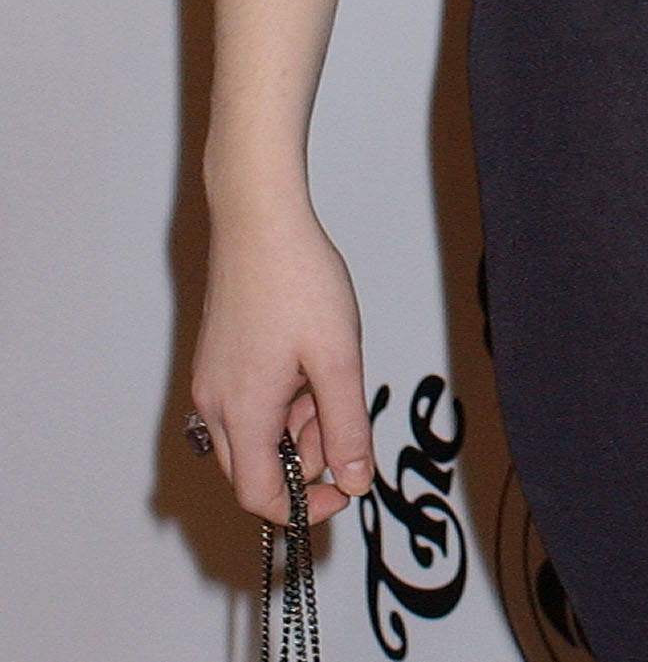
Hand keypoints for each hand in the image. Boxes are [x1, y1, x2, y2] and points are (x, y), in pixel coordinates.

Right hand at [191, 200, 374, 524]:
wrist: (259, 219)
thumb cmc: (298, 281)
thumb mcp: (338, 358)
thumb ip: (347, 428)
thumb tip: (356, 483)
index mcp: (242, 414)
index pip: (260, 497)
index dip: (305, 506)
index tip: (344, 487)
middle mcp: (215, 404)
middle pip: (256, 468)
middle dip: (306, 454)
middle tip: (339, 407)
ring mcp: (212, 380)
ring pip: (255, 433)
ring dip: (297, 422)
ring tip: (328, 370)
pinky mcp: (218, 358)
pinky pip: (249, 403)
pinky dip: (282, 398)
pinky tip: (308, 357)